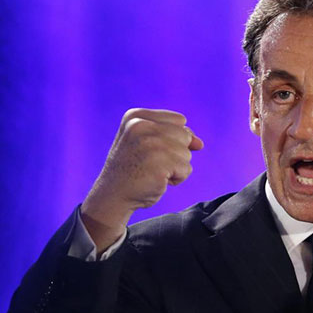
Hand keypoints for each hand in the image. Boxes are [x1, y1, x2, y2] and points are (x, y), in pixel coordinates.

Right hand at [80, 108, 203, 251]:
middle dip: (175, 153)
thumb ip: (174, 136)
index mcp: (135, 117)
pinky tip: (157, 181)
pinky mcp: (160, 164)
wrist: (112, 195)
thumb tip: (200, 143)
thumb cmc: (131, 169)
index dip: (174, 138)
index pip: (179, 120)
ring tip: (152, 172)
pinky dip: (176, 179)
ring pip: (186, 153)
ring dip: (175, 167)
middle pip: (185, 135)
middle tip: (150, 163)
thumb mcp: (148, 143)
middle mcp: (141, 126)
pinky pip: (186, 169)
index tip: (151, 151)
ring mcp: (151, 145)